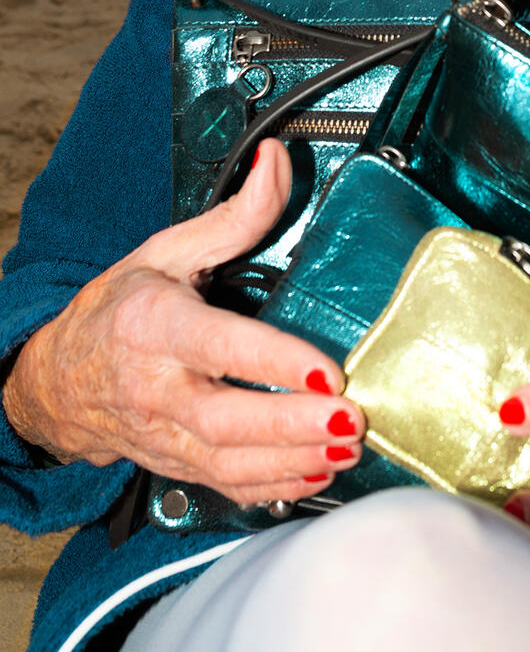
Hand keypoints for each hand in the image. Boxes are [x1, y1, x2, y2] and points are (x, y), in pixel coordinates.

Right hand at [2, 140, 362, 505]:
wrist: (58, 377)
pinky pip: (224, 486)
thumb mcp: (169, 250)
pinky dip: (273, 488)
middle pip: (225, 420)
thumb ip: (235, 214)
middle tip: (349, 419)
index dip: (274, 362)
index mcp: (154, 326)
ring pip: (228, 463)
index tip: (327, 373)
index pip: (218, 347)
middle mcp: (155, 387)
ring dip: (293, 462)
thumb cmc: (119, 309)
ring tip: (347, 447)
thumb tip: (276, 164)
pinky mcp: (173, 464)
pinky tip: (317, 472)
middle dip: (292, 426)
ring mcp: (162, 434)